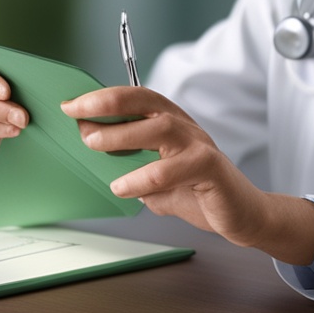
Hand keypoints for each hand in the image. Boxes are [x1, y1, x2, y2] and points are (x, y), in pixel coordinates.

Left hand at [61, 87, 313, 264]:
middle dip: (108, 104)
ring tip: (93, 145)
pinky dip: (146, 176)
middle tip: (77, 116)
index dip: (104, 97)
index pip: (137, 97)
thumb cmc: (197, 193)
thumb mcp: (155, 179)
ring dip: (124, 134)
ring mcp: (200, 145)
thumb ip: (129, 166)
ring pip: (162, 127)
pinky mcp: (212, 169)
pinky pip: (177, 168)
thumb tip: (91, 157)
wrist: (242, 215)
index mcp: (171, 123)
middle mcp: (186, 127)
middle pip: (148, 102)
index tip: (71, 105)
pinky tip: (125, 187)